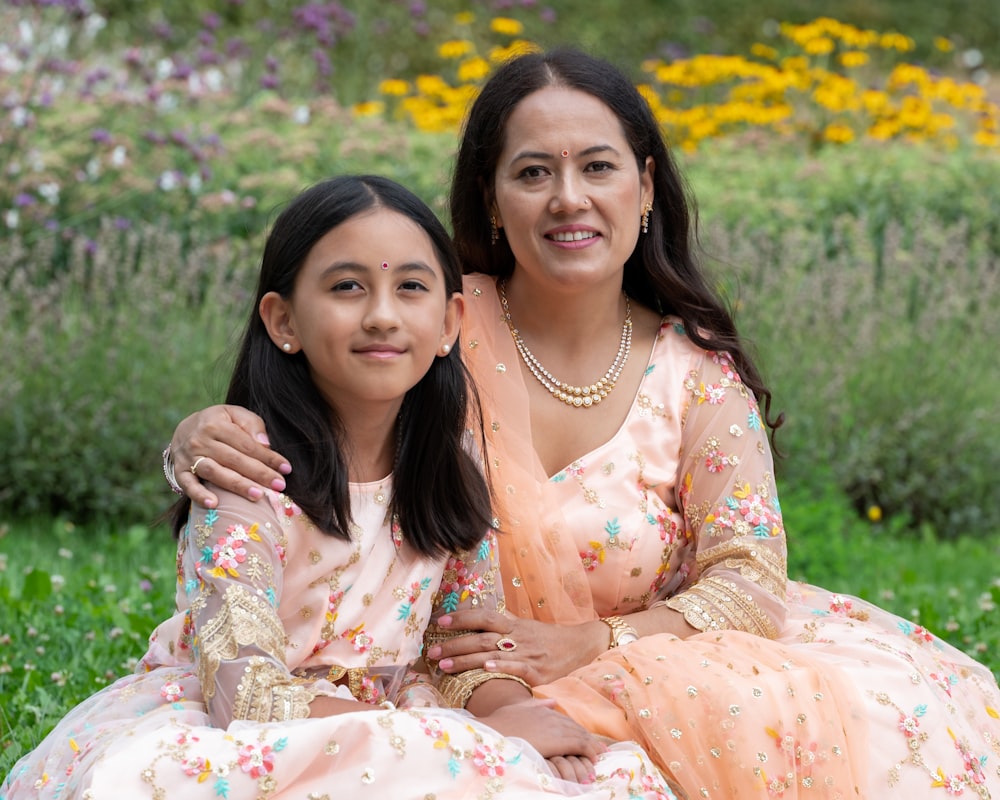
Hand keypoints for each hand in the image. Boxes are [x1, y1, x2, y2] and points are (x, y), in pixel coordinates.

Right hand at [171, 405, 290, 506]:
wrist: (185, 429)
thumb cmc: (219, 422)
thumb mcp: (235, 414)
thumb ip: (252, 425)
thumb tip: (266, 444)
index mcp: (217, 424)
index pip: (247, 444)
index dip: (268, 457)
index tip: (286, 469)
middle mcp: (201, 440)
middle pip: (234, 460)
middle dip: (259, 474)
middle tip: (279, 486)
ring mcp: (188, 457)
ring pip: (215, 473)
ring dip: (237, 485)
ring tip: (257, 495)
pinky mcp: (179, 471)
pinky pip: (188, 485)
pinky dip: (199, 495)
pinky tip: (214, 504)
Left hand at [427, 609, 605, 685]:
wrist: (582, 646)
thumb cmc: (549, 639)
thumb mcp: (526, 628)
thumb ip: (504, 626)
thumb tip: (478, 623)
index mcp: (513, 624)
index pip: (483, 616)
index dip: (461, 617)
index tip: (440, 621)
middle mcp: (516, 636)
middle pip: (480, 637)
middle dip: (454, 644)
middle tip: (432, 651)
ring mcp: (526, 653)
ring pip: (490, 652)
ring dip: (465, 660)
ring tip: (443, 666)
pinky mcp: (536, 671)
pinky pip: (515, 667)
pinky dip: (500, 667)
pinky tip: (485, 669)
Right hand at [475, 698, 603, 782]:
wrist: (491, 734)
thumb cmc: (497, 725)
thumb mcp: (515, 710)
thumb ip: (534, 704)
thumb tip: (552, 701)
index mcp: (541, 710)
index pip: (564, 721)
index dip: (576, 730)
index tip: (585, 739)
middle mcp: (550, 716)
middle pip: (574, 727)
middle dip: (587, 738)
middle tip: (598, 748)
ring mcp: (554, 728)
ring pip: (579, 735)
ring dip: (590, 746)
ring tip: (599, 754)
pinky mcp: (557, 740)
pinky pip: (579, 745)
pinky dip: (588, 751)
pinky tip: (594, 757)